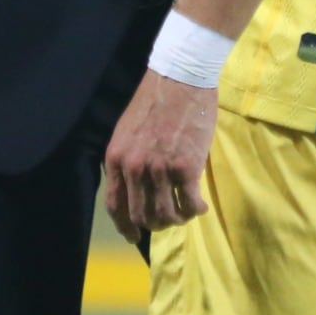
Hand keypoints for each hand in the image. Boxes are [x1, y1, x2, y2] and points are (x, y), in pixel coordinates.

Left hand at [101, 70, 217, 240]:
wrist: (181, 78)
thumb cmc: (155, 100)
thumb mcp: (127, 131)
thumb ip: (128, 160)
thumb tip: (135, 188)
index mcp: (116, 158)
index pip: (115, 205)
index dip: (125, 226)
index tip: (133, 236)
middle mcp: (135, 168)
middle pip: (142, 215)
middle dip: (155, 224)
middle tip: (168, 221)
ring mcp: (160, 169)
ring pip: (166, 214)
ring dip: (177, 219)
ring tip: (186, 212)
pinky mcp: (186, 167)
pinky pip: (189, 204)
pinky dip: (196, 210)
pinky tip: (200, 206)